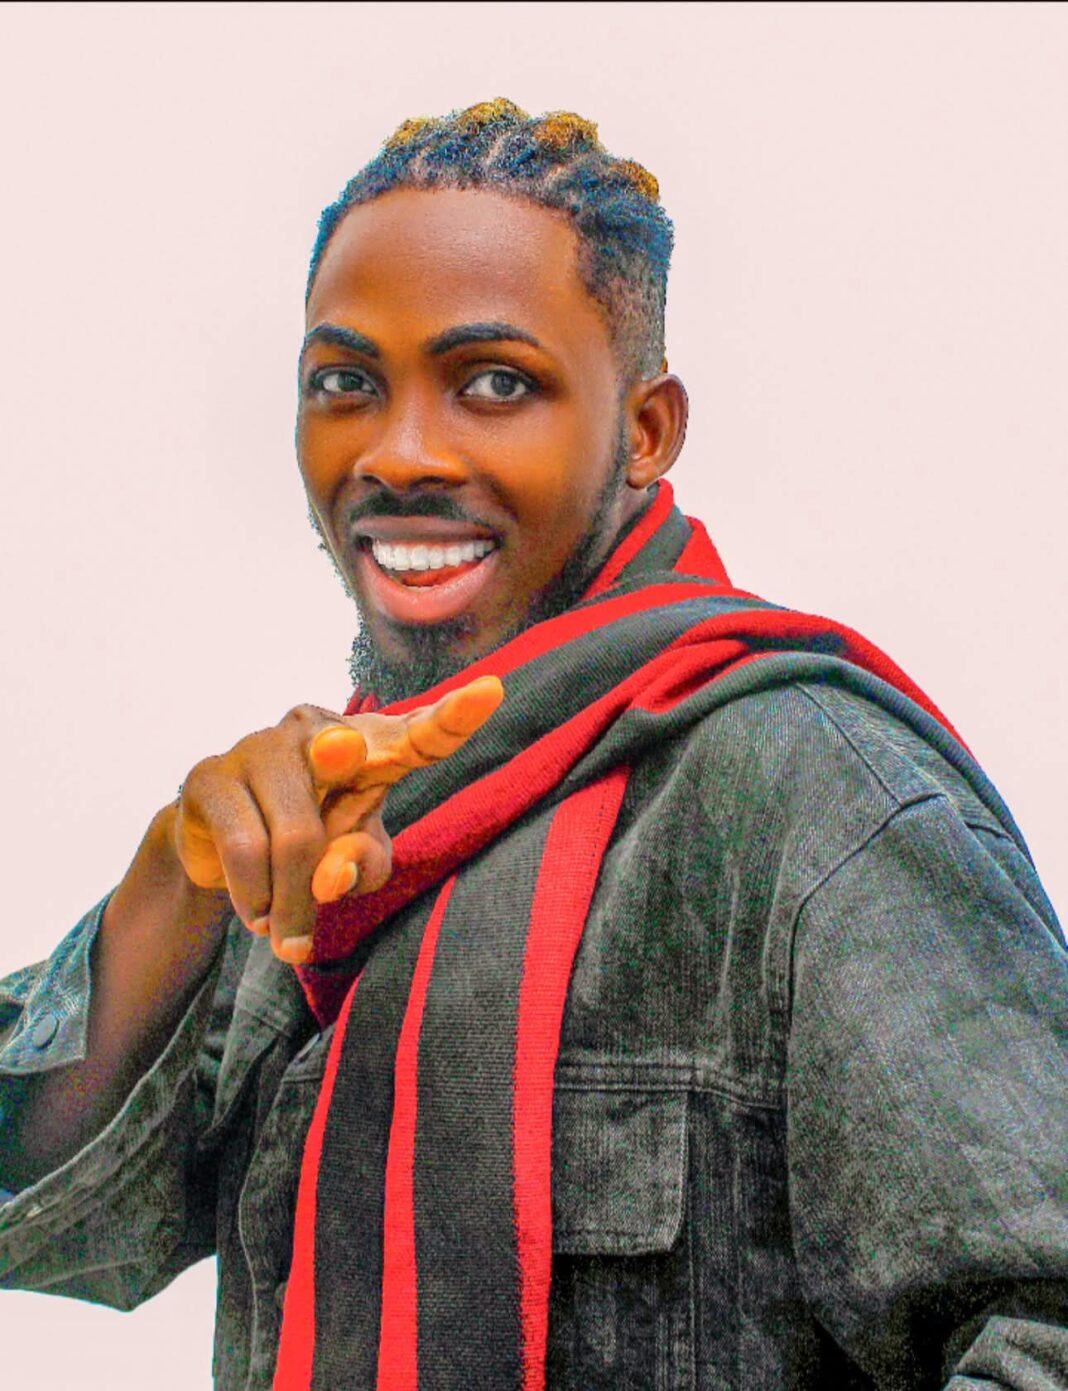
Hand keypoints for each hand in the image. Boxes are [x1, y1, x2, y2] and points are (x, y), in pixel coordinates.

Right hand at [170, 674, 502, 963]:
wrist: (220, 850)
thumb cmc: (312, 841)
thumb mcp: (352, 859)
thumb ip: (360, 864)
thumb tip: (329, 876)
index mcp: (370, 745)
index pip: (419, 733)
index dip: (453, 717)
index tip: (491, 693)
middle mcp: (316, 729)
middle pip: (348, 772)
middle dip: (341, 812)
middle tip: (331, 837)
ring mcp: (260, 745)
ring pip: (293, 837)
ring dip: (291, 905)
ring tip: (287, 933)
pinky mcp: (210, 774)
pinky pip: (245, 850)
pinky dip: (256, 899)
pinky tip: (259, 915)